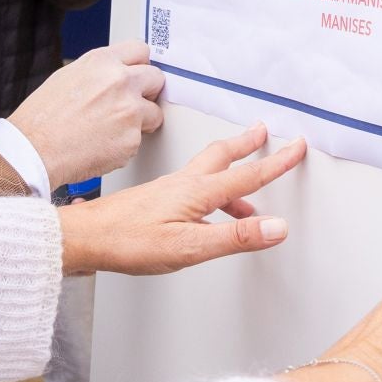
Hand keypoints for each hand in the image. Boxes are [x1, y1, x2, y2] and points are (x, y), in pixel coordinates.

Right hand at [3, 41, 163, 186]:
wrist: (34, 149)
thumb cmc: (43, 117)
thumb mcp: (67, 76)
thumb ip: (98, 72)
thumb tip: (115, 75)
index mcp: (102, 62)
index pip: (140, 50)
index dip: (140, 65)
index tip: (139, 74)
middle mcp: (120, 82)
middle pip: (156, 78)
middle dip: (148, 91)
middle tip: (134, 102)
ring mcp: (130, 111)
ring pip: (155, 113)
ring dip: (141, 121)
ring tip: (114, 129)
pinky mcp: (132, 140)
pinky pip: (139, 140)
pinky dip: (125, 144)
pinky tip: (103, 144)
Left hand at [58, 124, 305, 274]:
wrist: (85, 238)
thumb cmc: (128, 242)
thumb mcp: (189, 246)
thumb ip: (235, 238)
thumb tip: (276, 227)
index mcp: (196, 192)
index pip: (246, 175)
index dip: (275, 163)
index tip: (296, 147)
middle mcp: (183, 184)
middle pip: (224, 158)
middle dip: (248, 146)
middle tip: (266, 134)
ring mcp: (168, 190)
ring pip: (209, 174)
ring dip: (233, 176)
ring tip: (250, 195)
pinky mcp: (155, 200)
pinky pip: (194, 188)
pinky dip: (212, 194)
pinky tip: (211, 214)